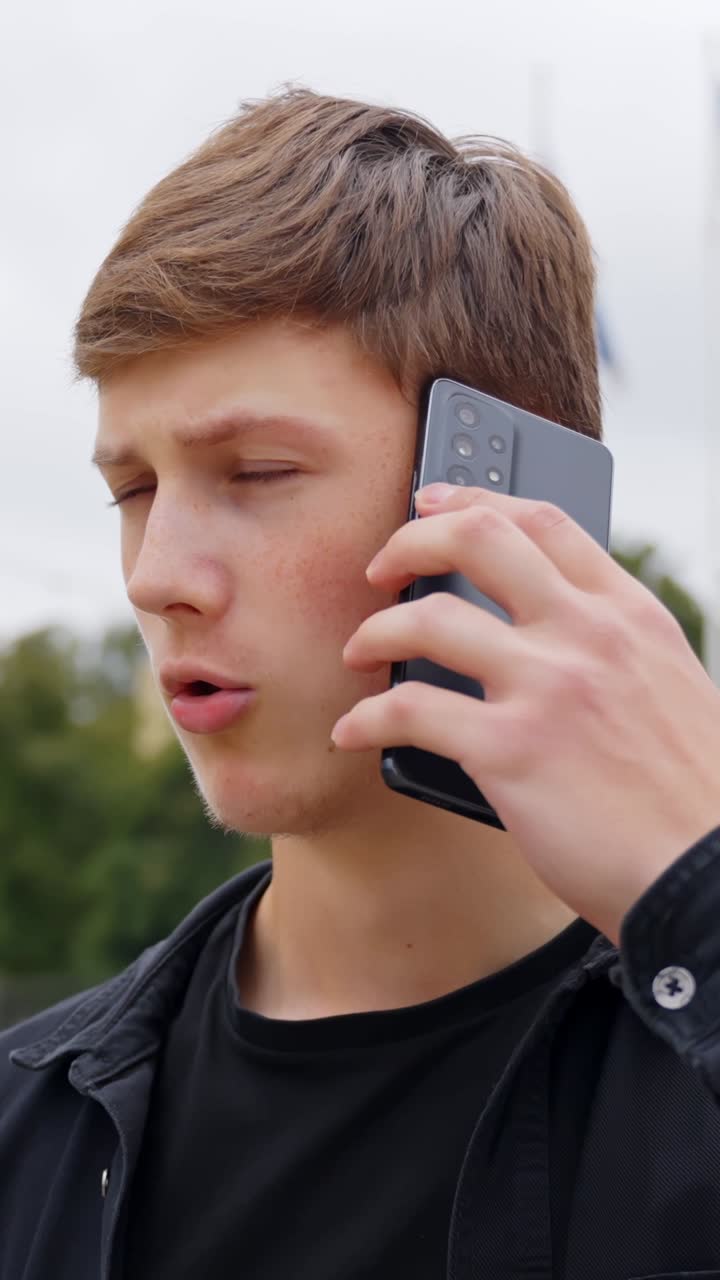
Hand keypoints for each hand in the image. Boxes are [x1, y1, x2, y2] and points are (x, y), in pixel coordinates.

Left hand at [331, 481, 719, 943]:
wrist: (706, 873)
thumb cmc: (688, 796)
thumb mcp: (667, 687)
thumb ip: (610, 650)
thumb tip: (541, 638)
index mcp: (628, 615)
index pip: (543, 521)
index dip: (474, 500)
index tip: (432, 503)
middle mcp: (587, 634)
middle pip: (478, 538)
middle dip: (410, 541)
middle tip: (379, 568)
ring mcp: (548, 687)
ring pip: (428, 619)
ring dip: (374, 631)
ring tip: (357, 653)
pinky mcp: (511, 750)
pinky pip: (408, 711)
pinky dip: (366, 719)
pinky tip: (352, 733)